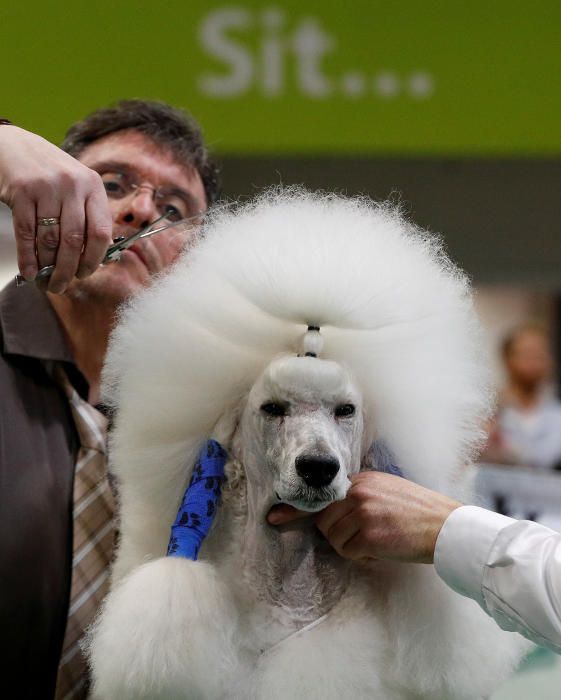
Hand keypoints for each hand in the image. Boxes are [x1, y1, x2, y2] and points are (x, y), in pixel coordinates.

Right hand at [0, 125, 112, 292]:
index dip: (94, 259)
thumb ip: (87, 215)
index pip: (101, 232)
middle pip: (75, 240)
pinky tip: (29, 271)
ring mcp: (46, 187)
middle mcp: (72, 185)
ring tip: (45, 281)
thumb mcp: (76, 186)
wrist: (11, 145)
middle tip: (62, 285)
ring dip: (47, 266)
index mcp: (93, 186)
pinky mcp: (21, 191)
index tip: (86, 274)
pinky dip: (28, 257)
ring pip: (50, 239)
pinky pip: (27, 233)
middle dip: (69, 270)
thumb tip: (92, 258)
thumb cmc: (48, 172)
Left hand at [267, 471, 460, 563]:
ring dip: (351, 546)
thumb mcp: (386, 490)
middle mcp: (358, 493)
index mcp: (361, 480)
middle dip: (336, 534)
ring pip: (334, 539)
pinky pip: (348, 552)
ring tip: (378, 540)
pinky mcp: (369, 534)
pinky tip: (382, 548)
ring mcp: (362, 512)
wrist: (445, 526)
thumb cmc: (418, 512)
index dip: (296, 508)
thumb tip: (335, 512)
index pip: (321, 494)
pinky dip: (363, 556)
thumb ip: (360, 495)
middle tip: (365, 535)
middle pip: (323, 520)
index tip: (273, 516)